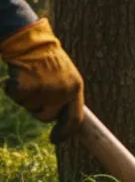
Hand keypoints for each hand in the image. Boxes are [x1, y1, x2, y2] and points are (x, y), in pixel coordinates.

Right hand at [0, 19, 84, 141]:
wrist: (30, 41)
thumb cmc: (46, 58)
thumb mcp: (65, 76)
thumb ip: (66, 95)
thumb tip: (63, 119)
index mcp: (76, 88)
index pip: (75, 119)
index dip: (65, 132)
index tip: (55, 140)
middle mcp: (63, 92)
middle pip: (47, 117)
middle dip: (38, 109)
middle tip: (34, 89)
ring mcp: (45, 90)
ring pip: (30, 108)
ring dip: (25, 97)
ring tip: (28, 77)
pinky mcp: (27, 88)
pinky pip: (16, 97)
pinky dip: (11, 89)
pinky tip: (15, 76)